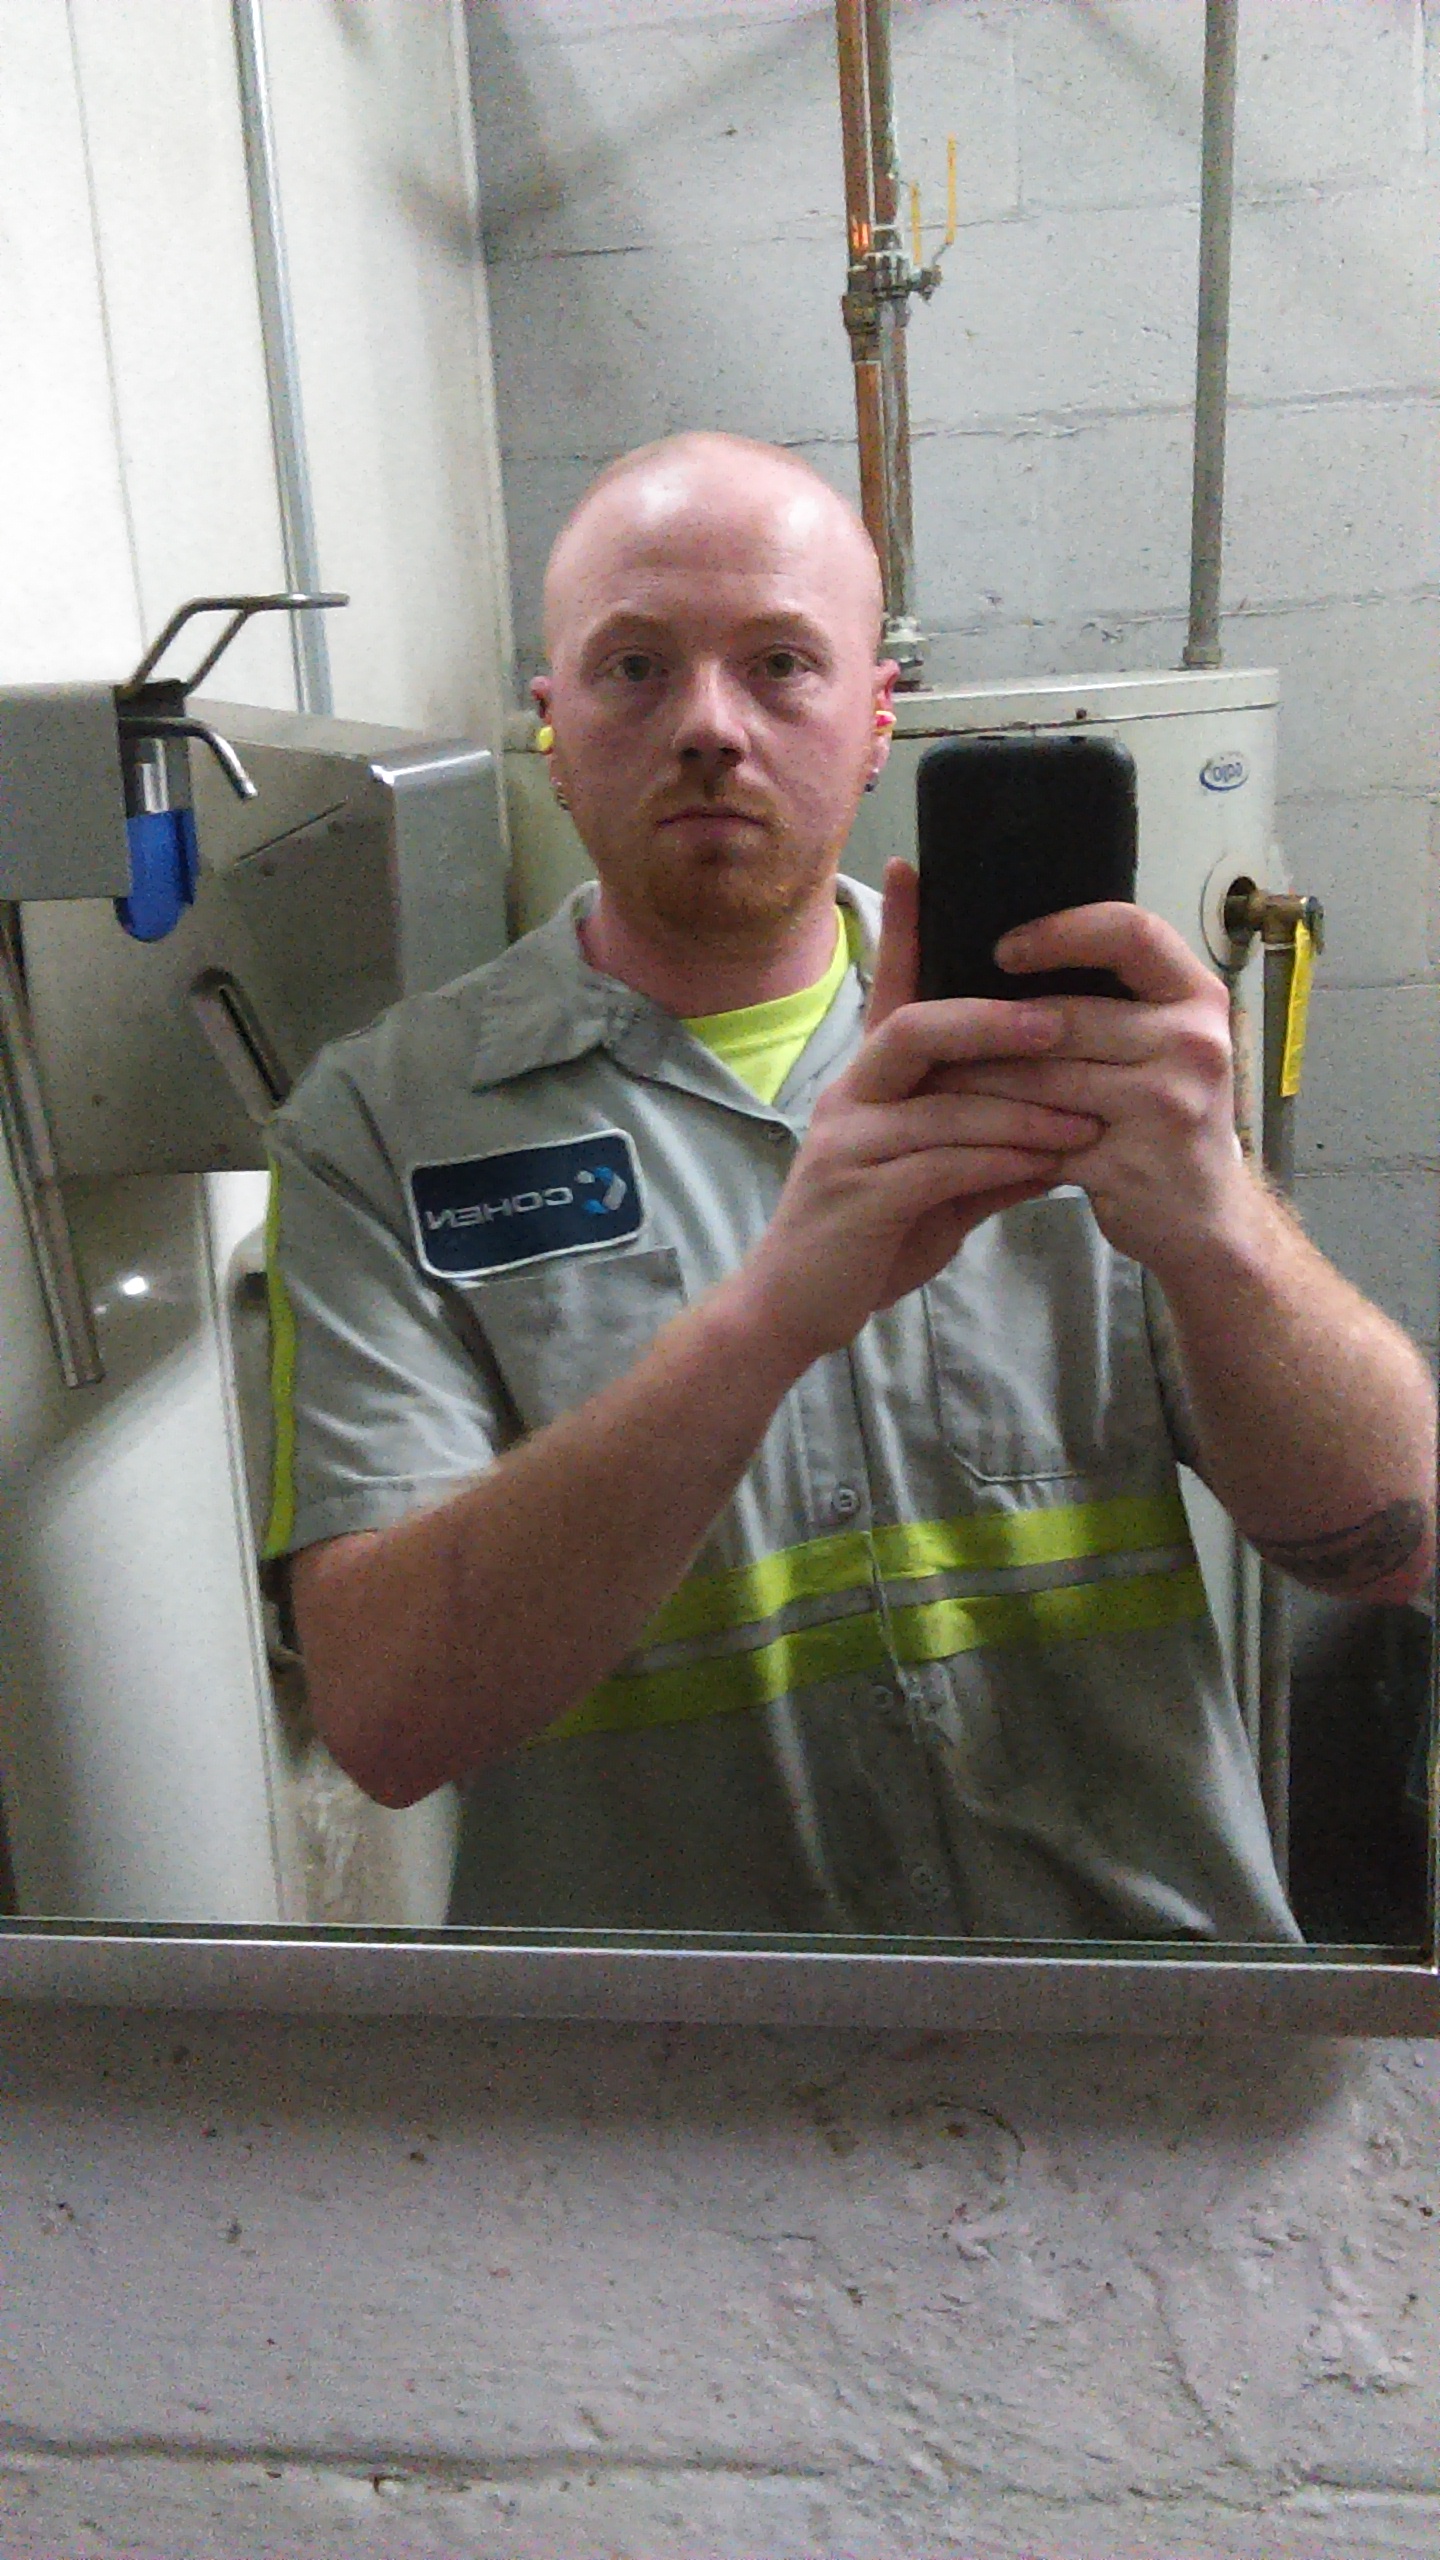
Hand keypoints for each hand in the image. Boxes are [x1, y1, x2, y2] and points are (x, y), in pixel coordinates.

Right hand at [736, 863, 1104, 1365]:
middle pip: (917, 1026)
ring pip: (943, 1102)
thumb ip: (989, 1149)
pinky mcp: (858, 1195)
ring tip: (1088, 1115)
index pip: (891, 989)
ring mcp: (850, 1145)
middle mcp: (852, 1098)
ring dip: (1022, 1106)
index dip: (905, 926)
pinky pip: (941, 1164)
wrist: (795, 1312)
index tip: (917, 863)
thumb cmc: (867, 1242)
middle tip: (1063, 1016)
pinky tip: (1049, 1166)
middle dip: (994, 1018)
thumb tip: (1065, 1128)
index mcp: (868, 1082)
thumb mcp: (937, 1187)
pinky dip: (1001, 1161)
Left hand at [952, 901, 1253, 1282]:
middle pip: (1067, 1014)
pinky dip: (994, 1134)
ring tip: (929, 1072)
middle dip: (991, 1025)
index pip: (1131, 932)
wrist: (1205, 1221)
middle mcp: (1194, 1043)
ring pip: (1042, 1076)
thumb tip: (1010, 955)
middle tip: (933, 1026)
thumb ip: (1115, 1001)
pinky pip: (1040, 1135)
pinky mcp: (1131, 1162)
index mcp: (1198, 998)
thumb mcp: (1164, 1045)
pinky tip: (959, 1130)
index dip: (1062, 931)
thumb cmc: (1165, 1119)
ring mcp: (1167, 1105)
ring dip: (977, 1078)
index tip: (1003, 949)